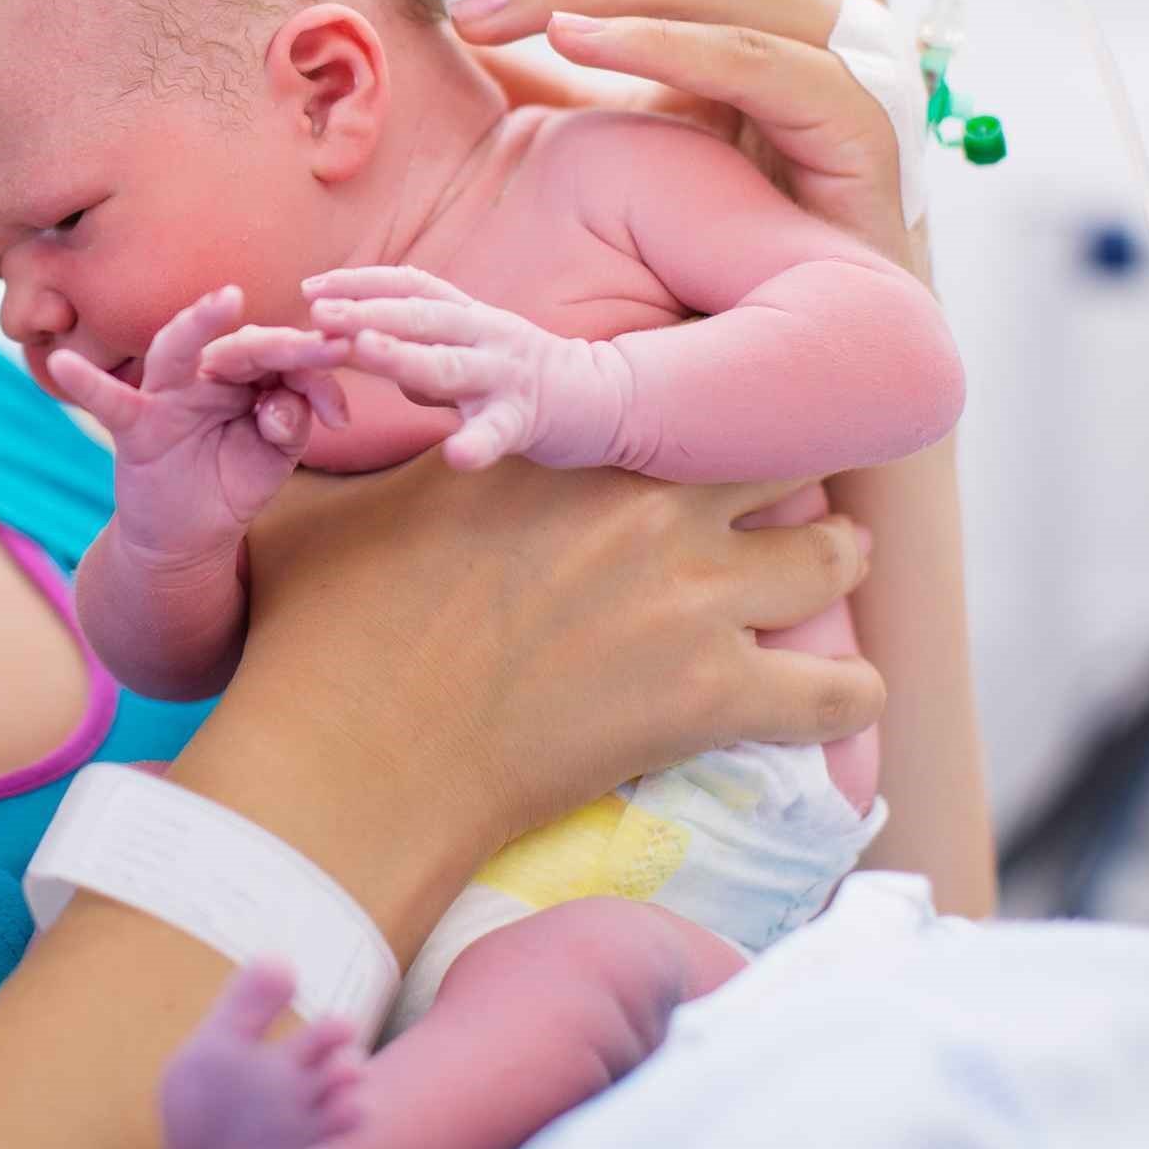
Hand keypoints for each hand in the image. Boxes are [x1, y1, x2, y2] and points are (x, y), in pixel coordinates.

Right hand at [46, 284, 352, 572]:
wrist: (188, 536)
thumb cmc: (232, 481)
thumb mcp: (273, 457)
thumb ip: (288, 426)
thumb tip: (284, 403)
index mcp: (247, 376)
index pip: (285, 360)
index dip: (317, 373)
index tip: (343, 406)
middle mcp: (206, 374)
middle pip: (241, 346)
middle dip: (284, 344)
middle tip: (326, 342)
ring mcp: (166, 395)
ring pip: (178, 351)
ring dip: (199, 324)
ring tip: (225, 300)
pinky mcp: (134, 426)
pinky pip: (109, 401)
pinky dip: (86, 383)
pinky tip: (62, 364)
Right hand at [232, 451, 882, 860]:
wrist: (354, 756)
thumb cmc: (326, 633)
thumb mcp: (329, 509)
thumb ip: (359, 462)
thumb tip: (299, 411)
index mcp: (563, 448)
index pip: (681, 391)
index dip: (702, 413)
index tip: (705, 436)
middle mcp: (645, 504)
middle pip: (781, 456)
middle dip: (788, 477)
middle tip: (776, 504)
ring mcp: (690, 597)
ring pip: (832, 555)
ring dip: (832, 564)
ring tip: (822, 576)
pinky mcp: (713, 697)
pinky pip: (840, 692)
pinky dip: (849, 695)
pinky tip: (842, 696)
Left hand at [300, 264, 619, 472]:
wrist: (600, 399)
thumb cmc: (514, 375)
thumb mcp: (463, 347)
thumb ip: (416, 343)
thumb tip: (353, 341)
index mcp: (465, 315)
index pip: (409, 285)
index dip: (360, 281)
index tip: (310, 286)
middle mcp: (484, 334)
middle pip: (421, 316)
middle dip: (367, 312)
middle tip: (317, 313)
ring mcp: (505, 375)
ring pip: (450, 365)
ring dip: (404, 357)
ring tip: (363, 352)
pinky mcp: (527, 418)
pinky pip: (499, 432)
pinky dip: (477, 443)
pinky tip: (456, 457)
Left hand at [399, 0, 918, 274]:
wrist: (833, 342)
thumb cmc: (724, 237)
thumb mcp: (623, 133)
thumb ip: (557, 75)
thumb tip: (440, 26)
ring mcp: (852, 46)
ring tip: (474, 10)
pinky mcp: (867, 119)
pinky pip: (757, 59)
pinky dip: (661, 42)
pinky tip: (571, 41)